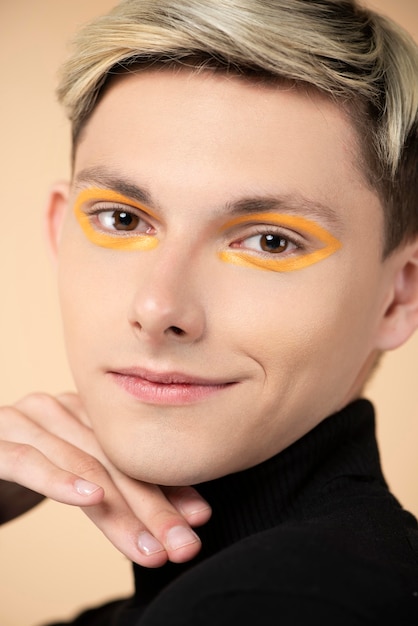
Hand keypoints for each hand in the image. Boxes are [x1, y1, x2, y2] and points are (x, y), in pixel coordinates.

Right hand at [0, 393, 210, 566]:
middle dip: (154, 507)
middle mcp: (57, 408)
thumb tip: (184, 517)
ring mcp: (24, 421)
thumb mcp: (77, 479)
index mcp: (83, 411)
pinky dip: (61, 480)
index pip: (133, 452)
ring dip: (120, 512)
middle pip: (115, 461)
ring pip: (83, 465)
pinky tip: (92, 498)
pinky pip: (29, 461)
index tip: (200, 518)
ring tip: (151, 548)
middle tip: (183, 544)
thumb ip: (120, 489)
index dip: (168, 485)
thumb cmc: (29, 472)